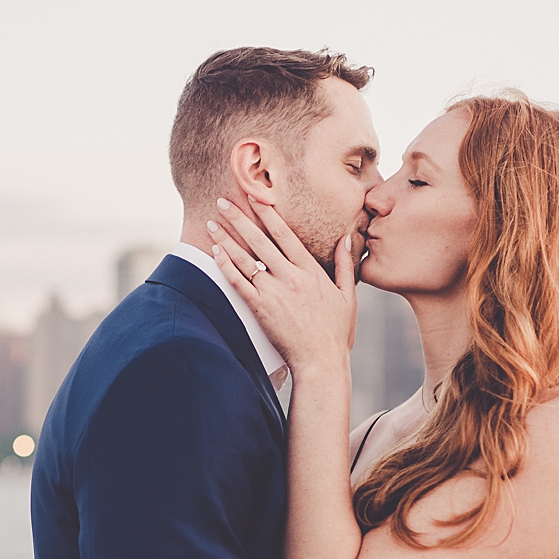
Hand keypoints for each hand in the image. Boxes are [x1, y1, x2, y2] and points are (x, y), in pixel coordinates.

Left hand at [206, 196, 357, 376]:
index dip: (268, 214)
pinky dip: (226, 266)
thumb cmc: (336, 332)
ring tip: (212, 223)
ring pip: (245, 259)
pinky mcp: (260, 309)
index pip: (285, 234)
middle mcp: (290, 277)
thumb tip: (346, 238)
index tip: (255, 196)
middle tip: (223, 201)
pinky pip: (238, 283)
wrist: (321, 362)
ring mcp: (273, 293)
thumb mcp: (347, 295)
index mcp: (310, 271)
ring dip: (226, 239)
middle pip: (260, 240)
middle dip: (240, 218)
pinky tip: (216, 252)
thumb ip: (344, 264)